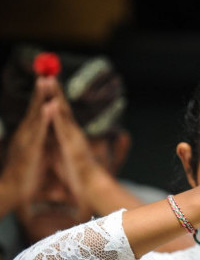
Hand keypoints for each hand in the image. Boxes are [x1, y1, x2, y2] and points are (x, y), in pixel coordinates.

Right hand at [0, 78, 53, 210]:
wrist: (13, 191)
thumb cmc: (26, 172)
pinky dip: (45, 118)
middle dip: (41, 89)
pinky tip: (51, 106)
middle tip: (46, 72)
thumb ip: (40, 139)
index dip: (43, 94)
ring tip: (46, 81)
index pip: (37, 110)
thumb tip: (45, 130)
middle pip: (35, 107)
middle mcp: (26, 133)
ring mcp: (27, 140)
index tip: (49, 78)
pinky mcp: (31, 148)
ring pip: (36, 115)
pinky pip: (40, 130)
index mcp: (30, 133)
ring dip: (41, 98)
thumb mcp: (36, 152)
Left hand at [48, 82, 105, 205]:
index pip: (61, 112)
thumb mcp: (72, 157)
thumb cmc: (81, 175)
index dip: (55, 97)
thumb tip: (80, 138)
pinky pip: (63, 127)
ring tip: (48, 79)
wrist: (92, 187)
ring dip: (55, 96)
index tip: (49, 81)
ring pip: (63, 112)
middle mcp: (72, 133)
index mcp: (69, 135)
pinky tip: (53, 103)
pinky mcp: (71, 145)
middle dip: (54, 89)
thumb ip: (70, 145)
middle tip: (48, 72)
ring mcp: (73, 137)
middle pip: (62, 106)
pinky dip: (58, 115)